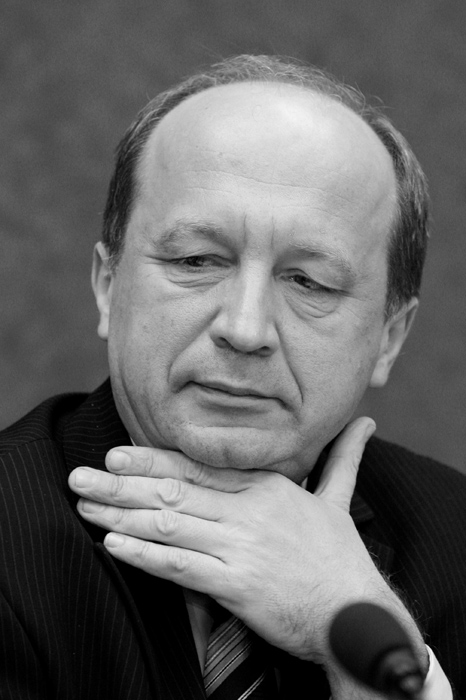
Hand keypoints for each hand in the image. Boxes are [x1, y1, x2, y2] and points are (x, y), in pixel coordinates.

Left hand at [68, 417, 422, 665]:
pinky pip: (182, 566)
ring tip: (85, 506)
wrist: (357, 612)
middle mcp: (250, 510)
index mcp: (267, 486)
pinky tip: (115, 544)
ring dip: (122, 514)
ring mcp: (242, 546)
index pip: (198, 466)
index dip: (152, 460)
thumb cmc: (342, 556)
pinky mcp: (237, 584)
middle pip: (174, 491)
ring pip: (170, 524)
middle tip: (81, 475)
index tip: (116, 454)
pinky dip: (145, 554)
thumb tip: (367, 422)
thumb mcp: (338, 499)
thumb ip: (343, 459)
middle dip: (122, 483)